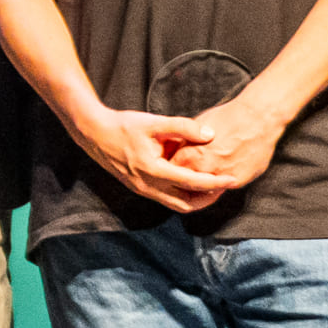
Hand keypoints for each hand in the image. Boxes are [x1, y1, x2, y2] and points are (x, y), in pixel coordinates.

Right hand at [78, 104, 230, 212]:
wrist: (94, 134)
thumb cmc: (124, 126)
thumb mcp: (154, 122)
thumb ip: (183, 127)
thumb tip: (210, 135)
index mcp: (153, 169)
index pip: (192, 182)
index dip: (215, 182)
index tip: (233, 178)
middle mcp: (147, 186)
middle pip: (186, 204)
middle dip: (208, 198)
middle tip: (225, 186)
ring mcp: (142, 190)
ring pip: (176, 205)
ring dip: (195, 200)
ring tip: (212, 187)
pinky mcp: (139, 188)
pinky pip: (166, 199)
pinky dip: (182, 196)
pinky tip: (192, 183)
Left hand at [167, 92, 287, 192]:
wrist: (257, 118)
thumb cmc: (225, 118)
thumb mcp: (196, 129)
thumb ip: (185, 145)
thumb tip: (176, 152)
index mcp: (189, 156)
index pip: (172, 173)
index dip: (172, 171)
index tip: (172, 170)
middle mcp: (204, 170)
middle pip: (188, 184)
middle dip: (186, 180)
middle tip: (188, 175)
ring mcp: (222, 177)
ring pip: (207, 189)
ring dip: (204, 184)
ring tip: (206, 174)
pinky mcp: (239, 180)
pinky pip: (225, 186)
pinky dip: (222, 182)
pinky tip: (222, 173)